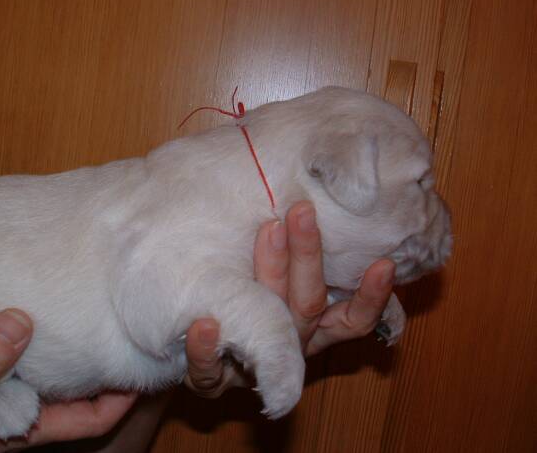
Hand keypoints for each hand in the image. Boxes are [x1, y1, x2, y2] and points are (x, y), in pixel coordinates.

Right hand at [0, 309, 136, 452]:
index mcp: (25, 426)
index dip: (123, 394)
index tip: (145, 359)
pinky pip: (3, 350)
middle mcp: (18, 408)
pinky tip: (16, 302)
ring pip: (41, 364)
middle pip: (73, 385)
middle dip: (96, 357)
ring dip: (56, 338)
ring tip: (74, 298)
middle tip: (114, 315)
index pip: (93, 416)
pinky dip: (14, 329)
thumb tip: (20, 321)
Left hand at [184, 201, 395, 396]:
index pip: (352, 319)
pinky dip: (206, 349)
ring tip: (269, 232)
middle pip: (307, 305)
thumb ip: (294, 257)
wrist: (193, 360)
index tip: (385, 264)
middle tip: (302, 211)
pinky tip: (203, 323)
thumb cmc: (241, 305)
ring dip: (271, 275)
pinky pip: (211, 373)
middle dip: (308, 256)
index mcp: (308, 328)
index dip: (371, 297)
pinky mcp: (213, 382)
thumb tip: (305, 196)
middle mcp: (287, 346)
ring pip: (269, 327)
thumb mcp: (276, 284)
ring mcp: (253, 366)